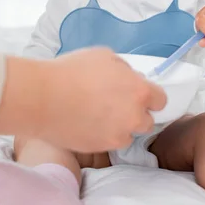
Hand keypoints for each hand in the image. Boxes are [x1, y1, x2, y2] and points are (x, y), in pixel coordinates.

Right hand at [0, 48, 165, 152]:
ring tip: (98, 115)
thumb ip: (125, 71)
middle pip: (147, 121)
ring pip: (128, 134)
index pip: (161, 100)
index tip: (137, 95)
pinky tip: (87, 124)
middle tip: (115, 105)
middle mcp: (134, 117)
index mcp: (139, 91)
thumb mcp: (105, 56)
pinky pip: (110, 143)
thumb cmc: (72, 71)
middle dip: (135, 113)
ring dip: (120, 126)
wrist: (43, 97)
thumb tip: (129, 79)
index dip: (149, 97)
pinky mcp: (101, 148)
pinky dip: (103, 135)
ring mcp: (118, 135)